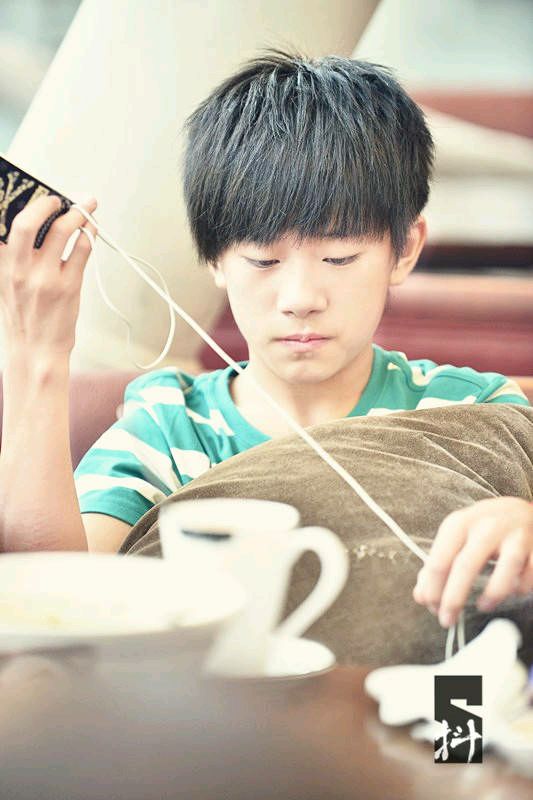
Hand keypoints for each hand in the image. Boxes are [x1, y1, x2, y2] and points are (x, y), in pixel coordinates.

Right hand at [0, 193, 97, 360]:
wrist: (36, 352)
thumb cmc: (24, 319)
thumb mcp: (6, 285)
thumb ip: (13, 259)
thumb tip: (32, 228)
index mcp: (3, 266)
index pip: (7, 226)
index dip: (21, 206)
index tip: (35, 195)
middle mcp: (21, 270)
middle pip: (29, 222)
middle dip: (47, 203)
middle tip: (60, 198)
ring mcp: (46, 278)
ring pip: (63, 232)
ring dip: (78, 213)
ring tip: (86, 206)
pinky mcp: (69, 287)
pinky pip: (82, 251)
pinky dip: (89, 235)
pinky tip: (92, 230)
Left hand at [412, 497, 532, 627]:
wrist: (526, 511)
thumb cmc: (486, 530)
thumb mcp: (458, 538)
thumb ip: (439, 565)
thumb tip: (421, 596)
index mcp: (460, 523)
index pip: (439, 560)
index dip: (433, 589)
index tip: (431, 607)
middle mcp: (487, 526)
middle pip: (465, 566)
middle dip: (453, 599)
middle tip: (447, 620)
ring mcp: (515, 535)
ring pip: (504, 571)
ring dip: (492, 595)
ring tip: (483, 606)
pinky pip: (529, 575)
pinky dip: (520, 588)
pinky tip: (512, 591)